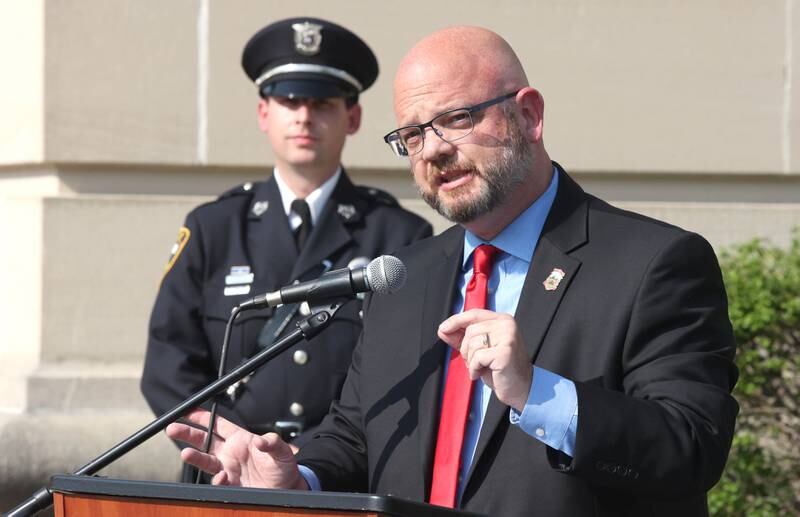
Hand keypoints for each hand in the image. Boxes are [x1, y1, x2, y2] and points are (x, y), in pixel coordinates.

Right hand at [166, 409, 308, 489]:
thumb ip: (272, 442)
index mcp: (240, 439)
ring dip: (195, 457)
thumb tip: (259, 440)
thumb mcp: (282, 451)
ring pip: (205, 461)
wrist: (287, 490)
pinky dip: (217, 480)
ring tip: (186, 453)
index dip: (203, 417)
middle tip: (172, 428)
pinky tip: (222, 477)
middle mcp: (230, 453)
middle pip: (204, 440)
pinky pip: (218, 482)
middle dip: (188, 434)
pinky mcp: (230, 486)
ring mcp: (228, 469)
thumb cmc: (284, 466)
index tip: (187, 410)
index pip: (217, 424)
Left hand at [437, 309, 532, 411]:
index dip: (456, 321)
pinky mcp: (505, 352)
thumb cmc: (500, 369)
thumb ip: (463, 338)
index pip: (474, 314)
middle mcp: (507, 325)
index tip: (443, 329)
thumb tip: (443, 330)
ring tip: (482, 367)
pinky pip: (477, 357)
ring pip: (472, 344)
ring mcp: (508, 337)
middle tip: (476, 362)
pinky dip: (475, 368)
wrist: (520, 388)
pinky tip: (482, 373)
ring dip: (471, 361)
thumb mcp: (480, 349)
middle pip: (471, 331)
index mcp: (502, 320)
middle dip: (466, 349)